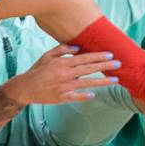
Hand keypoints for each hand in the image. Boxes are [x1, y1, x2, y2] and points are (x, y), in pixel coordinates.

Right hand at [2, 44, 121, 104]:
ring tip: (115, 80)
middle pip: (89, 69)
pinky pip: (76, 96)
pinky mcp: (62, 97)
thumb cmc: (37, 70)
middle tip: (118, 64)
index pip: (84, 58)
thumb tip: (78, 48)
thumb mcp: (47, 56)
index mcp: (63, 63)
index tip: (110, 55)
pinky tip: (94, 95)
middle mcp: (65, 74)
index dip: (98, 56)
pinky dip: (84, 96)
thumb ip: (62, 50)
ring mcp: (64, 86)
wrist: (25, 87)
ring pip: (87, 83)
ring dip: (102, 82)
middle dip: (105, 67)